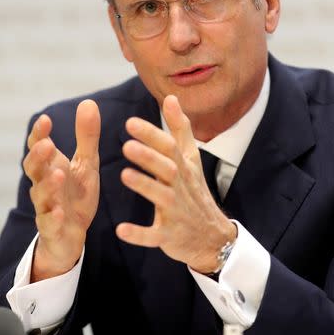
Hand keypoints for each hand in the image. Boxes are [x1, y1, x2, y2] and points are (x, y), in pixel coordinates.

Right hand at [23, 99, 100, 280]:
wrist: (72, 235)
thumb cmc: (76, 195)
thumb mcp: (86, 163)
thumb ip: (86, 136)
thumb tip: (88, 101)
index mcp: (50, 166)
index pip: (39, 146)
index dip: (39, 134)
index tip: (46, 119)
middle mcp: (44, 184)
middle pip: (33, 168)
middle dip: (38, 156)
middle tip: (48, 145)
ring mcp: (46, 207)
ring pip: (40, 195)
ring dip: (47, 184)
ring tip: (59, 174)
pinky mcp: (52, 228)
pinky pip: (48, 223)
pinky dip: (51, 217)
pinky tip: (59, 211)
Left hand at [116, 95, 236, 273]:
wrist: (211, 237)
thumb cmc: (195, 191)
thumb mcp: (191, 158)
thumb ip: (179, 128)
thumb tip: (171, 97)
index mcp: (183, 167)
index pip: (169, 147)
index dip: (151, 135)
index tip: (130, 122)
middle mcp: (180, 187)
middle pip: (167, 168)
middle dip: (149, 157)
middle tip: (127, 145)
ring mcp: (176, 212)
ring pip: (161, 197)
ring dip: (145, 186)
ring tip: (124, 175)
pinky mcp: (168, 236)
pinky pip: (154, 236)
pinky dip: (139, 234)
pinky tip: (122, 229)